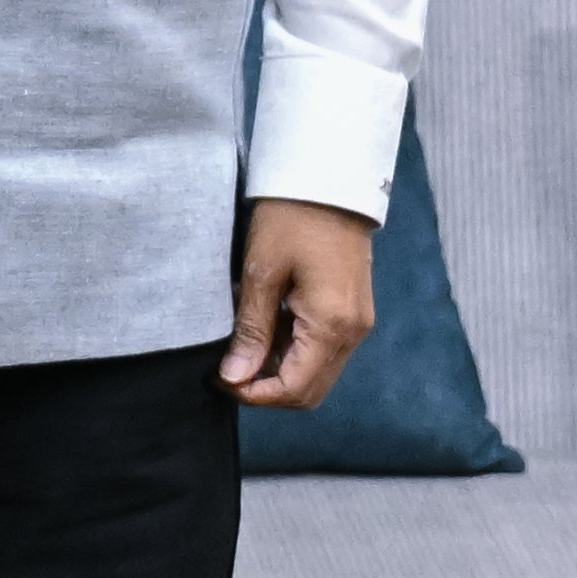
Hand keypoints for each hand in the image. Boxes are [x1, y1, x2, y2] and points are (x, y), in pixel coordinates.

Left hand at [223, 198, 377, 410]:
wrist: (329, 182)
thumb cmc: (290, 219)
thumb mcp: (261, 274)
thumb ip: (251, 330)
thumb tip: (234, 376)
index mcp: (332, 325)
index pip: (295, 389)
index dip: (255, 395)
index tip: (220, 379)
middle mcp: (352, 333)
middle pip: (310, 391)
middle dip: (266, 390)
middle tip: (227, 370)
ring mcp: (356, 324)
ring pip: (317, 374)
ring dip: (278, 371)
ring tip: (241, 346)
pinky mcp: (352, 313)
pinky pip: (322, 351)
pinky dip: (292, 353)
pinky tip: (263, 330)